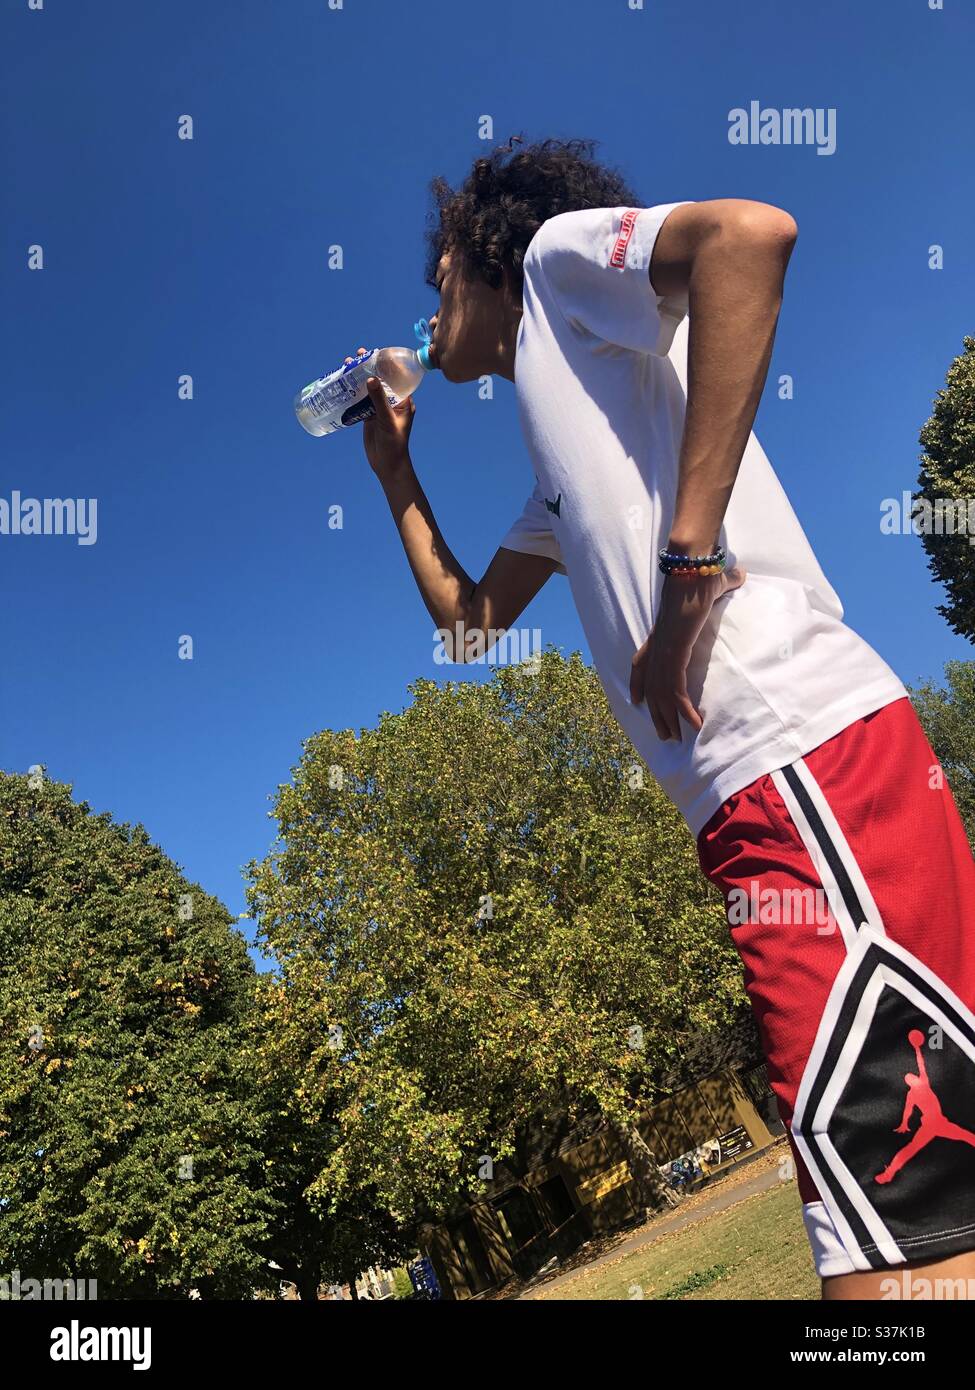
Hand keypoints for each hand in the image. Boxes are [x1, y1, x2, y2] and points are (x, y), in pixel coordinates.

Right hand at [343, 347, 414, 478]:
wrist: (388, 465)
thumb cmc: (394, 444)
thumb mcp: (387, 420)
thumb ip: (379, 400)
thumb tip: (371, 380)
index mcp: (403, 400)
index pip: (397, 376)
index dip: (386, 364)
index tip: (376, 352)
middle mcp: (392, 402)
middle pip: (380, 380)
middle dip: (369, 367)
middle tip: (358, 354)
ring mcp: (379, 408)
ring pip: (368, 389)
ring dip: (358, 377)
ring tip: (347, 364)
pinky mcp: (369, 416)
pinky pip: (360, 400)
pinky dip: (352, 391)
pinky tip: (343, 382)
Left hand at [629, 563, 746, 741]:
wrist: (692, 567)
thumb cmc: (700, 572)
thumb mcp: (712, 583)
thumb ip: (725, 582)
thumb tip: (739, 573)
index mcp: (662, 632)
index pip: (641, 661)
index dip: (638, 682)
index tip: (638, 700)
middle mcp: (659, 644)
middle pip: (651, 686)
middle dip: (656, 713)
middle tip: (665, 735)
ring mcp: (665, 650)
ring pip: (661, 694)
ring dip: (668, 719)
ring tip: (677, 738)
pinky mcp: (675, 653)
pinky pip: (676, 690)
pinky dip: (683, 710)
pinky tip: (693, 724)